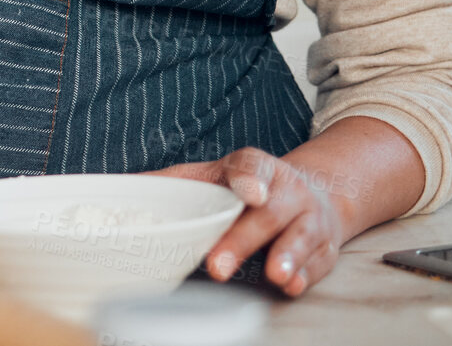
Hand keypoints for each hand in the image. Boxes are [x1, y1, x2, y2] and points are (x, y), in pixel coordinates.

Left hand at [152, 147, 348, 296]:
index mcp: (258, 168)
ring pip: (300, 236)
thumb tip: (126, 186)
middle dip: (243, 240)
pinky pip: (318, 262)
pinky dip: (306, 273)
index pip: (252, 167)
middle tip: (217, 266)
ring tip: (274, 275)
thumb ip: (176, 182)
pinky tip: (292, 284)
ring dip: (287, 256)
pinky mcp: (324, 247)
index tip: (249, 193)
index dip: (249, 179)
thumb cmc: (247, 189)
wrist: (311, 194)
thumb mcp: (216, 176)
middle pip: (268, 214)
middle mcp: (289, 191)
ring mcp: (310, 219)